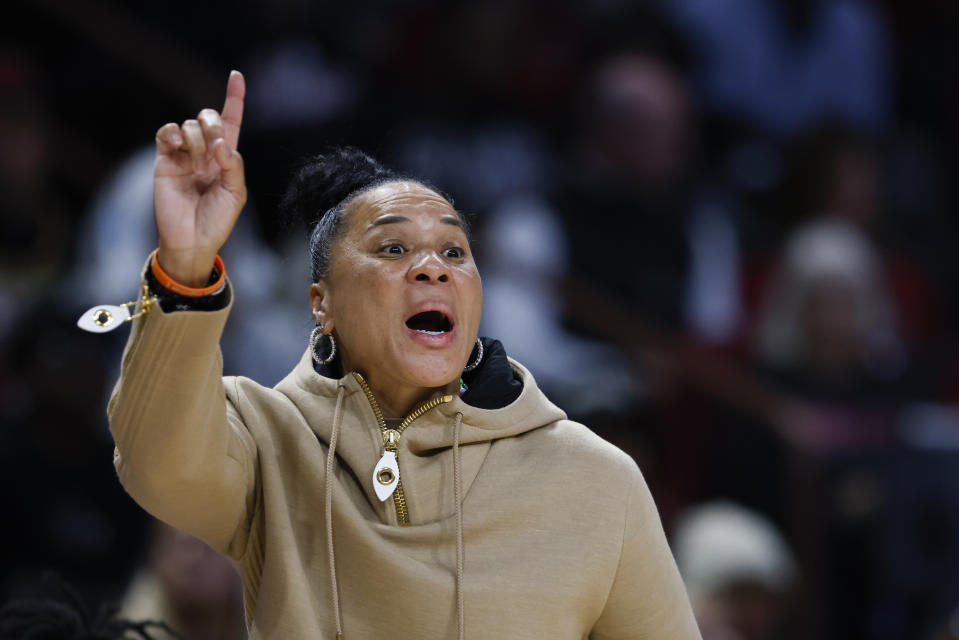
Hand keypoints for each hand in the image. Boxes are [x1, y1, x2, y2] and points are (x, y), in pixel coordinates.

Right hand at [153, 71, 245, 286]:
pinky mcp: (165, 160)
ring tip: (196, 159)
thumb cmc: (217, 220)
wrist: (191, 240)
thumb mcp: (236, 194)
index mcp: (226, 158)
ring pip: (189, 124)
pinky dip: (172, 132)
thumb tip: (221, 144)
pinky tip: (178, 143)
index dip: (234, 99)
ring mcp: (184, 155)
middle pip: (209, 118)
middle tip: (214, 145)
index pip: (231, 123)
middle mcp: (205, 152)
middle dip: (213, 123)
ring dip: (196, 136)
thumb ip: (233, 166)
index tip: (236, 75)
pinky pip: (166, 133)